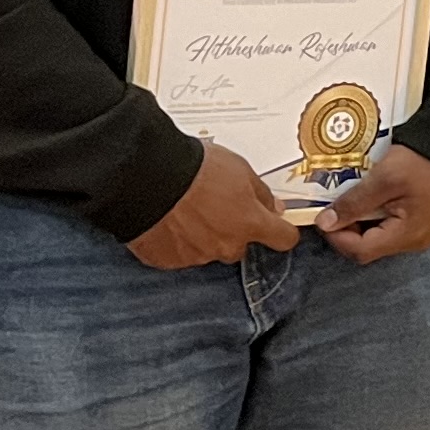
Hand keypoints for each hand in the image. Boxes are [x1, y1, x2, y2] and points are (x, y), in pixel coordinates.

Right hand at [128, 140, 300, 272]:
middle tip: (213, 207)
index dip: (281, 231)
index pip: (283, 239)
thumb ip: (260, 193)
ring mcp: (196, 257)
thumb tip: (274, 208)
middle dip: (232, 231)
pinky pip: (178, 255)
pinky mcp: (168, 261)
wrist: (146, 177)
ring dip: (202, 236)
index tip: (276, 225)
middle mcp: (226, 245)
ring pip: (207, 251)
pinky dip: (175, 242)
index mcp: (249, 223)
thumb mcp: (239, 168)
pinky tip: (166, 221)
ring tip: (184, 211)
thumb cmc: (193, 168)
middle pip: (239, 246)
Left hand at [316, 143, 429, 262]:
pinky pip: (397, 226)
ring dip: (365, 219)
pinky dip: (381, 214)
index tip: (325, 217)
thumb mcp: (383, 179)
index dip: (337, 236)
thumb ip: (353, 203)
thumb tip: (327, 222)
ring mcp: (424, 232)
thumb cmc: (426, 161)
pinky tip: (378, 195)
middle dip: (350, 227)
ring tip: (360, 195)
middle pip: (370, 246)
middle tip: (340, 203)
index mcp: (407, 235)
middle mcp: (416, 240)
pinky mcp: (428, 220)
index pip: (360, 250)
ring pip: (382, 236)